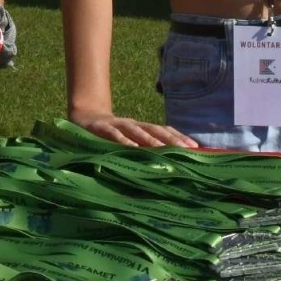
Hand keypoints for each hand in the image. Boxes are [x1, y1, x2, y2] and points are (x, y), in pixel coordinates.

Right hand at [69, 110, 198, 148]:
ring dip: (150, 140)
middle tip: (187, 148)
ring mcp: (118, 125)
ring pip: (137, 131)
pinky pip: (113, 134)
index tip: (196, 147)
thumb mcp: (129, 141)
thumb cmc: (111, 135)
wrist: (84, 118)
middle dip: (172, 139)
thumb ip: (145, 148)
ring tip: (163, 149)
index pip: (164, 131)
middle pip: (155, 130)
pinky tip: (131, 146)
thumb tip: (168, 163)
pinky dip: (122, 140)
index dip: (180, 137)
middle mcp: (133, 125)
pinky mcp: (101, 128)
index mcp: (142, 128)